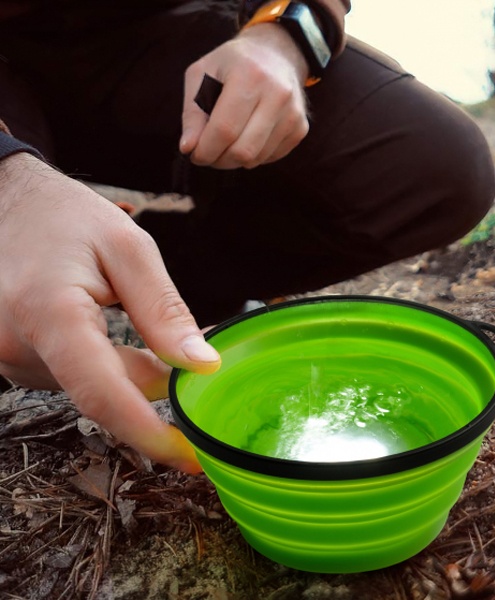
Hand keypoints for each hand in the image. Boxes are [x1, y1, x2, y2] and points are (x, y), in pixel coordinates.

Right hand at [0, 153, 220, 472]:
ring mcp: (8, 358)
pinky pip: (73, 376)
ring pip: (91, 386)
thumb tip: (202, 365)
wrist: (7, 202)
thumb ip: (164, 311)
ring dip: (128, 369)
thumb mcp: (129, 249)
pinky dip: (104, 363)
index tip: (188, 457)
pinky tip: (109, 327)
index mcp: (50, 315)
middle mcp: (18, 347)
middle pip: (106, 392)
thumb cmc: (66, 217)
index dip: (150, 433)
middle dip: (155, 382)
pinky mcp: (12, 359)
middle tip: (193, 357)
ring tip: (138, 323)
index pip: (104, 395)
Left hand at [180, 23, 309, 168]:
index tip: (195, 154)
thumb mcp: (202, 74)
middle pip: (242, 151)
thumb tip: (188, 148)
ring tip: (226, 143)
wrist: (278, 54)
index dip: (205, 150)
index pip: (224, 129)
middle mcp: (277, 95)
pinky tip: (247, 137)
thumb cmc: (233, 65)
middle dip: (219, 160)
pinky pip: (269, 158)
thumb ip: (192, 113)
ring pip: (256, 159)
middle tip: (209, 153)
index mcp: (249, 75)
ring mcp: (293, 114)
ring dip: (234, 160)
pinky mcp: (300, 128)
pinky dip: (253, 156)